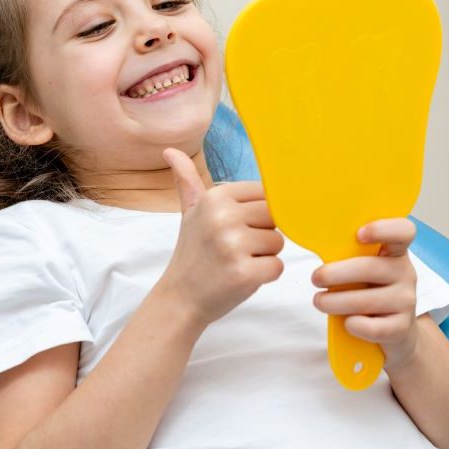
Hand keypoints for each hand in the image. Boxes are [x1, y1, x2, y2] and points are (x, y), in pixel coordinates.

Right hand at [156, 147, 284, 327]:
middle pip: (274, 217)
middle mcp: (223, 216)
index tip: (237, 227)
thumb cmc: (192, 253)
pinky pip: (277, 267)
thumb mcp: (190, 212)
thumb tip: (170, 150)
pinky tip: (242, 277)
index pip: (265, 194)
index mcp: (216, 197)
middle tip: (236, 248)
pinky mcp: (244, 273)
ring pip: (278, 242)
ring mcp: (233, 245)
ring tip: (237, 261)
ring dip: (265, 256)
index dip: (257, 214)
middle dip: (263, 235)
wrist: (180, 298)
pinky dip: (266, 275)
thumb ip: (188, 181)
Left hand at [310, 218, 418, 369]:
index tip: (359, 234)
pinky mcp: (402, 328)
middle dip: (335, 274)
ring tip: (319, 301)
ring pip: (366, 300)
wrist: (397, 331)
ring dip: (335, 302)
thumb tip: (317, 245)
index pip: (403, 231)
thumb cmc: (371, 291)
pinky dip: (354, 325)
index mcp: (395, 251)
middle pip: (370, 268)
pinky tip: (346, 322)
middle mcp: (405, 273)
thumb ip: (350, 256)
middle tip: (316, 278)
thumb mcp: (365, 269)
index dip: (383, 229)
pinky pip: (374, 328)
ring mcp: (406, 301)